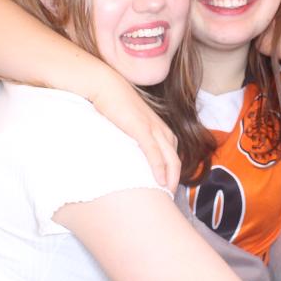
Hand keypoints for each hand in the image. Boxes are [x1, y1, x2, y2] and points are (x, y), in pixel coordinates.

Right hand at [89, 73, 181, 191]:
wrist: (106, 84)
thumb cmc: (114, 102)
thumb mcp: (129, 121)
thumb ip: (134, 134)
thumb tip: (129, 150)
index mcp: (159, 126)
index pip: (172, 153)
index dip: (171, 171)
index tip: (166, 186)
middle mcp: (160, 128)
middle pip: (175, 158)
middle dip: (175, 178)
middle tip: (169, 196)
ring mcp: (152, 127)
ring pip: (169, 157)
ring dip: (171, 177)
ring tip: (166, 193)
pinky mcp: (140, 128)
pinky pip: (154, 151)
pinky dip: (159, 166)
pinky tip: (159, 180)